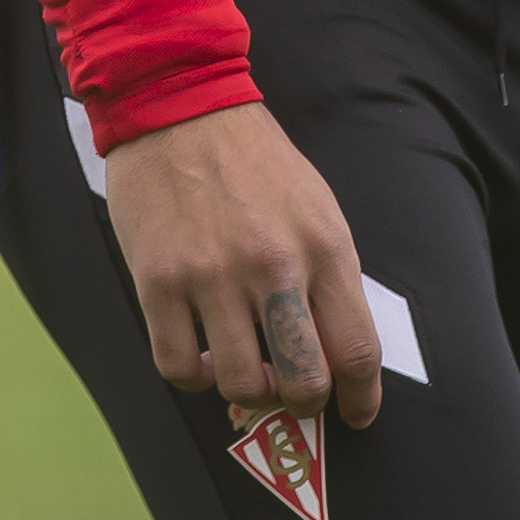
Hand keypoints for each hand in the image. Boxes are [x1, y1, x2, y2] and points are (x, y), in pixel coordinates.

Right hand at [99, 101, 386, 428]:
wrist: (181, 107)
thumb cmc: (256, 163)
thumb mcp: (317, 207)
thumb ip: (329, 276)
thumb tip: (339, 350)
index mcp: (323, 245)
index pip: (356, 348)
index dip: (362, 396)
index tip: (357, 412)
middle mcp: (273, 265)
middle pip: (304, 380)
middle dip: (304, 402)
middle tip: (294, 392)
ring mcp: (212, 276)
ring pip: (241, 385)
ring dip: (247, 391)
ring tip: (244, 368)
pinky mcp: (158, 282)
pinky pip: (179, 369)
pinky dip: (195, 378)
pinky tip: (202, 357)